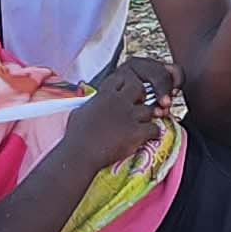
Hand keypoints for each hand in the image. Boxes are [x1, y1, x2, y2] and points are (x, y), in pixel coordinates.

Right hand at [63, 54, 177, 167]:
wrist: (80, 154)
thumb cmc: (76, 136)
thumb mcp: (79, 113)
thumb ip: (90, 105)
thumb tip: (92, 103)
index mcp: (104, 95)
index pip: (121, 78)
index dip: (125, 84)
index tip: (124, 93)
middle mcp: (118, 102)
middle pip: (139, 87)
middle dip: (142, 95)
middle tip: (139, 105)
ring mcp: (129, 116)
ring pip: (150, 109)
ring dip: (149, 116)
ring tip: (144, 123)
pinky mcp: (136, 133)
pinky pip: (155, 128)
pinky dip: (154, 133)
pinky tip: (149, 137)